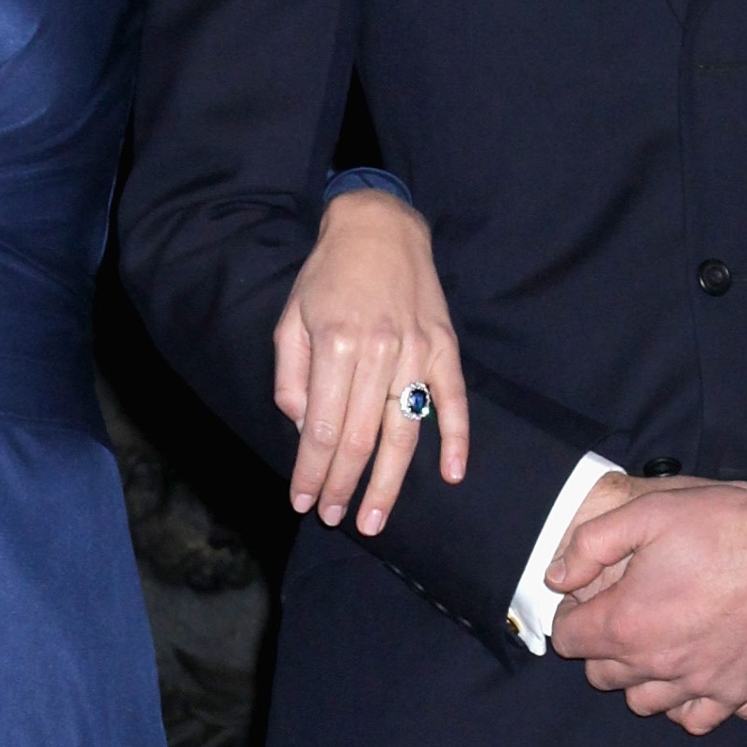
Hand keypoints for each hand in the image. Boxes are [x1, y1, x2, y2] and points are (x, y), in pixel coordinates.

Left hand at [273, 188, 469, 534]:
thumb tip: (305, 430)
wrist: (378, 227)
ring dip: (389, 482)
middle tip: (334, 518)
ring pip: (404, 432)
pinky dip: (456, 440)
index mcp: (335, 344)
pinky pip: (454, 401)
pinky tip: (450, 476)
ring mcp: (417, 351)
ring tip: (375, 518)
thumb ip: (292, 378)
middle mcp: (379, 351)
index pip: (323, 428)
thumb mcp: (290, 320)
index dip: (312, 471)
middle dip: (345, 487)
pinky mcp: (445, 347)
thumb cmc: (327, 276)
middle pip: (362, 439)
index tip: (303, 501)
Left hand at [546, 475, 746, 739]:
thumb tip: (558, 579)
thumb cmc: (726, 525)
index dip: (572, 614)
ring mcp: (698, 682)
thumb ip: (590, 546)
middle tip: (622, 615)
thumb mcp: (648, 513)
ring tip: (652, 646)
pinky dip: (682, 705)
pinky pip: (695, 719)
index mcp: (626, 622)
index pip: (568, 639)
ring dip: (638, 678)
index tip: (588, 598)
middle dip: (601, 647)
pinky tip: (685, 678)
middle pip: (601, 675)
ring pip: (643, 702)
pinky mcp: (736, 689)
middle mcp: (657, 663)